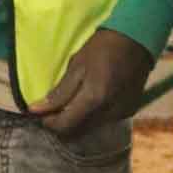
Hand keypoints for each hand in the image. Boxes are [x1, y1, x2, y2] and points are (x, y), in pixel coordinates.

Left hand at [29, 29, 156, 137]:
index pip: (65, 126)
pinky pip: (105, 121)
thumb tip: (35, 110)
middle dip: (63, 123)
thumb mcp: (77, 66)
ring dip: (79, 121)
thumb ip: (59, 93)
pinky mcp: (129, 111)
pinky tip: (91, 102)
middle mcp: (109, 112)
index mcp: (93, 99)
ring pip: (92, 128)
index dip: (49, 123)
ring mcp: (121, 114)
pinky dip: (94, 116)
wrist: (137, 40)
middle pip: (78, 131)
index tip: (41, 113)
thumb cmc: (102, 49)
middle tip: (54, 110)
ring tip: (72, 105)